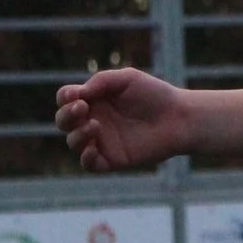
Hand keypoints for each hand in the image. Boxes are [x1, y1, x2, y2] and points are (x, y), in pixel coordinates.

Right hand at [53, 67, 192, 171]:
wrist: (179, 118)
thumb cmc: (155, 95)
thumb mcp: (127, 79)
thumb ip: (101, 81)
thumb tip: (79, 94)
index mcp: (94, 100)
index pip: (66, 99)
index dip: (65, 98)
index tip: (76, 95)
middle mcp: (94, 120)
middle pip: (64, 121)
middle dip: (66, 115)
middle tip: (82, 108)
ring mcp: (102, 141)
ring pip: (73, 142)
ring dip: (77, 134)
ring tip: (95, 125)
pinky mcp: (112, 159)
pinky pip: (89, 164)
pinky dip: (85, 157)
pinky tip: (94, 147)